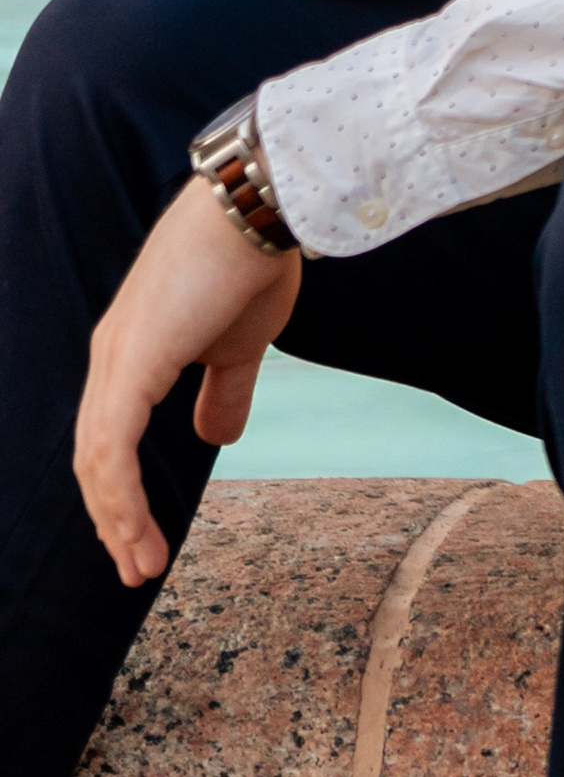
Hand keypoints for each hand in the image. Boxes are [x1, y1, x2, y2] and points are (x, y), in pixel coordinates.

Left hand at [75, 180, 302, 584]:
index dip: (121, 493)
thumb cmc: (251, 263)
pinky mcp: (131, 362)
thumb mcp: (240, 344)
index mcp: (132, 352)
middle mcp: (111, 356)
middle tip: (137, 568)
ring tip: (141, 565)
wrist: (256, 208)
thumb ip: (224, 392)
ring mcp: (116, 358)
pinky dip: (119, 497)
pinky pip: (111, 447)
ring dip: (116, 520)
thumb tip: (214, 439)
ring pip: (97, 460)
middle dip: (113, 520)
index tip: (143, 540)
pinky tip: (135, 531)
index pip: (109, 438)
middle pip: (94, 457)